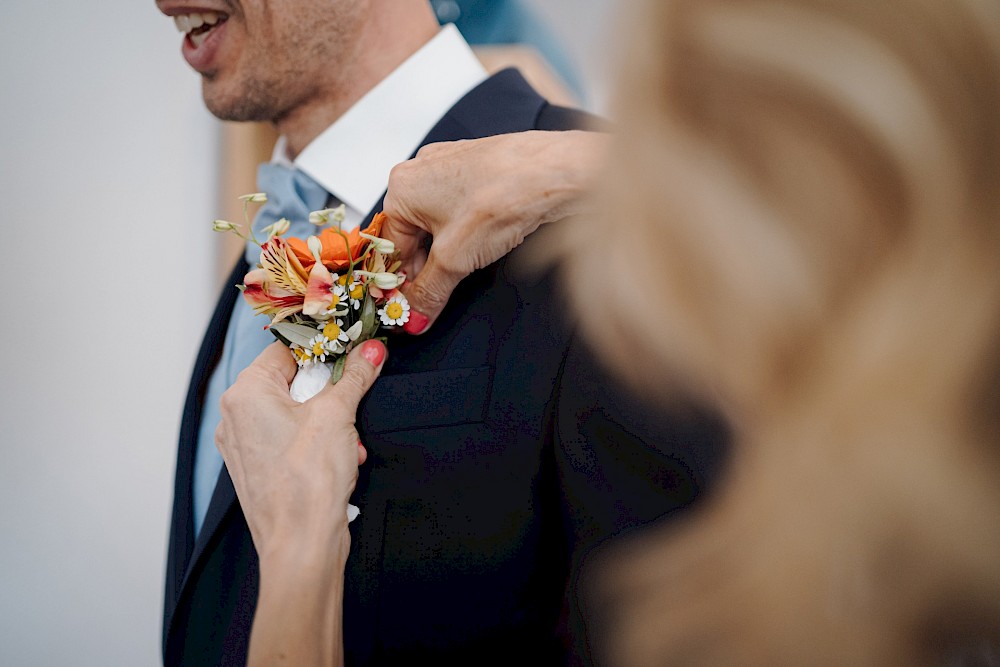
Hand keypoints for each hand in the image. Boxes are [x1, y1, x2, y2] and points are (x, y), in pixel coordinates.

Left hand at [215, 339, 385, 666]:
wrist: (301, 545)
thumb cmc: (307, 482)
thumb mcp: (339, 414)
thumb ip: (355, 375)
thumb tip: (370, 350)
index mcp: (245, 393)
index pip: (286, 350)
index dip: (323, 353)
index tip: (350, 358)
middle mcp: (234, 416)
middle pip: (291, 382)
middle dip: (329, 395)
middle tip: (351, 407)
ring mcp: (242, 445)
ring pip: (293, 414)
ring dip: (328, 423)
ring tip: (346, 444)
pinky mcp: (255, 469)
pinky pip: (288, 441)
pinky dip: (316, 445)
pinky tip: (339, 459)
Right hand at [382, 130, 607, 333]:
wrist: (553, 172)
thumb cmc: (502, 195)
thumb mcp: (455, 259)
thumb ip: (429, 292)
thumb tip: (415, 315)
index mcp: (401, 187)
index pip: (390, 247)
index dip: (401, 281)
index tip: (409, 307)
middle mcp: (421, 170)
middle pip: (412, 234)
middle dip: (426, 266)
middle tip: (437, 296)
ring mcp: (450, 166)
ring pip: (437, 222)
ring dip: (448, 250)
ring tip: (467, 265)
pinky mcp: (476, 170)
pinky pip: (460, 208)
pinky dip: (467, 231)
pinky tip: (483, 242)